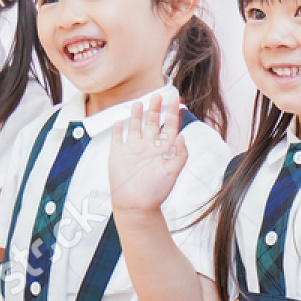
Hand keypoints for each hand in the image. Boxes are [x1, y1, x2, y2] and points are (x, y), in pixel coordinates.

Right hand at [109, 95, 189, 213]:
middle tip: (158, 95)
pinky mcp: (118, 154)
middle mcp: (149, 146)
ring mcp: (133, 149)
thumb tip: (182, 137)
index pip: (170, 125)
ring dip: (137, 114)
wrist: (136, 205)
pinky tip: (119, 121)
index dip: (173, 112)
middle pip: (153, 122)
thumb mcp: (172, 172)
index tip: (176, 99)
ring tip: (139, 102)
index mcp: (163, 148)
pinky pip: (118, 137)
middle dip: (156, 108)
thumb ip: (179, 155)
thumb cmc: (156, 191)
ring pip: (135, 126)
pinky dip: (118, 129)